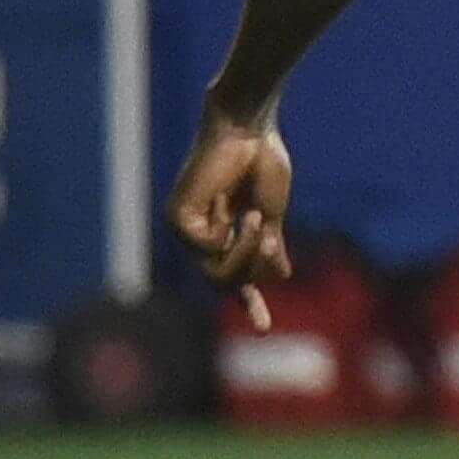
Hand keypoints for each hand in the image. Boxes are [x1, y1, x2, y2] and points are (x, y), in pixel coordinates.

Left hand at [169, 102, 293, 327]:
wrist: (249, 131)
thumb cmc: (263, 163)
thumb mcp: (272, 214)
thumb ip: (270, 245)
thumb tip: (281, 274)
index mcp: (221, 232)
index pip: (233, 277)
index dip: (251, 301)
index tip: (264, 328)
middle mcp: (198, 234)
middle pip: (226, 281)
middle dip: (253, 270)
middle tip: (271, 243)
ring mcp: (185, 228)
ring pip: (217, 273)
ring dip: (246, 254)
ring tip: (259, 220)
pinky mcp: (177, 219)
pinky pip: (208, 252)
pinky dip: (229, 238)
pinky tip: (233, 209)